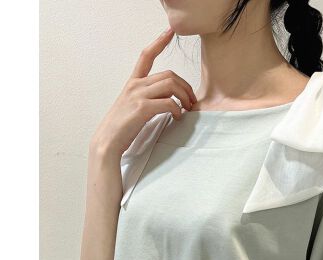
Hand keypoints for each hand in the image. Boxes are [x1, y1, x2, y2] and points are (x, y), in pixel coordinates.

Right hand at [90, 27, 196, 156]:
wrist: (107, 141)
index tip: (170, 32)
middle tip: (192, 101)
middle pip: (169, 75)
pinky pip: (168, 103)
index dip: (159, 42)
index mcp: (133, 83)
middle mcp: (135, 85)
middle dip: (185, 87)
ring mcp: (138, 95)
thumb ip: (148, 98)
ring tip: (187, 108)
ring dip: (184, 97)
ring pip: (170, 85)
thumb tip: (168, 100)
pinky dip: (177, 110)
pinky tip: (177, 117)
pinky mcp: (142, 108)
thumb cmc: (122, 127)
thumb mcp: (133, 106)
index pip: (146, 56)